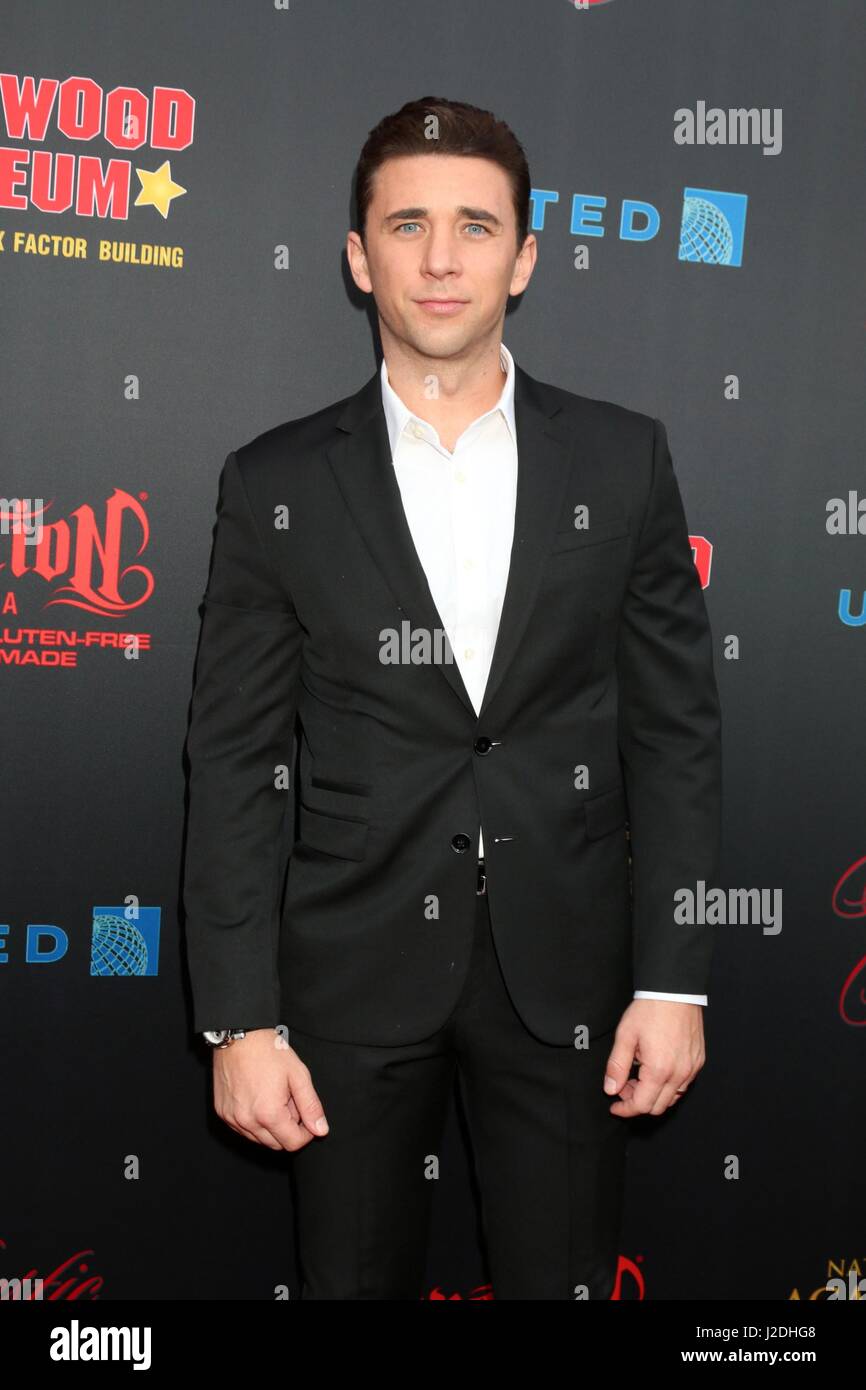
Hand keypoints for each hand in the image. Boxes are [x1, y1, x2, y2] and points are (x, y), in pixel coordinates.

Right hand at [212, 1028, 328, 1150]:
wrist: (239, 1035)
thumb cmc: (269, 1052)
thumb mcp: (298, 1075)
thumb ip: (311, 1106)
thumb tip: (320, 1130)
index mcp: (268, 1114)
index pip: (293, 1143)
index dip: (305, 1132)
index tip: (306, 1115)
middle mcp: (247, 1122)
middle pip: (276, 1145)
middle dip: (288, 1128)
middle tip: (289, 1101)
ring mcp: (232, 1118)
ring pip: (259, 1139)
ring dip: (270, 1126)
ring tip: (273, 1097)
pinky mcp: (222, 1113)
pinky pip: (243, 1129)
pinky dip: (254, 1121)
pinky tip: (258, 1098)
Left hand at [603, 999, 704, 1117]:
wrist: (675, 991)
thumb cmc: (649, 1010)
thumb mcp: (625, 1036)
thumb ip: (617, 1066)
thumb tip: (610, 1089)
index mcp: (659, 1070)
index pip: (642, 1105)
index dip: (626, 1109)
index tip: (614, 1106)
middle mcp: (680, 1074)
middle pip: (658, 1107)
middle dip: (638, 1102)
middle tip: (624, 1086)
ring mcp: (691, 1069)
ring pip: (672, 1099)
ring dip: (653, 1095)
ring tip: (639, 1078)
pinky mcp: (698, 1062)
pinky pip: (683, 1085)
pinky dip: (668, 1087)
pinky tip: (656, 1071)